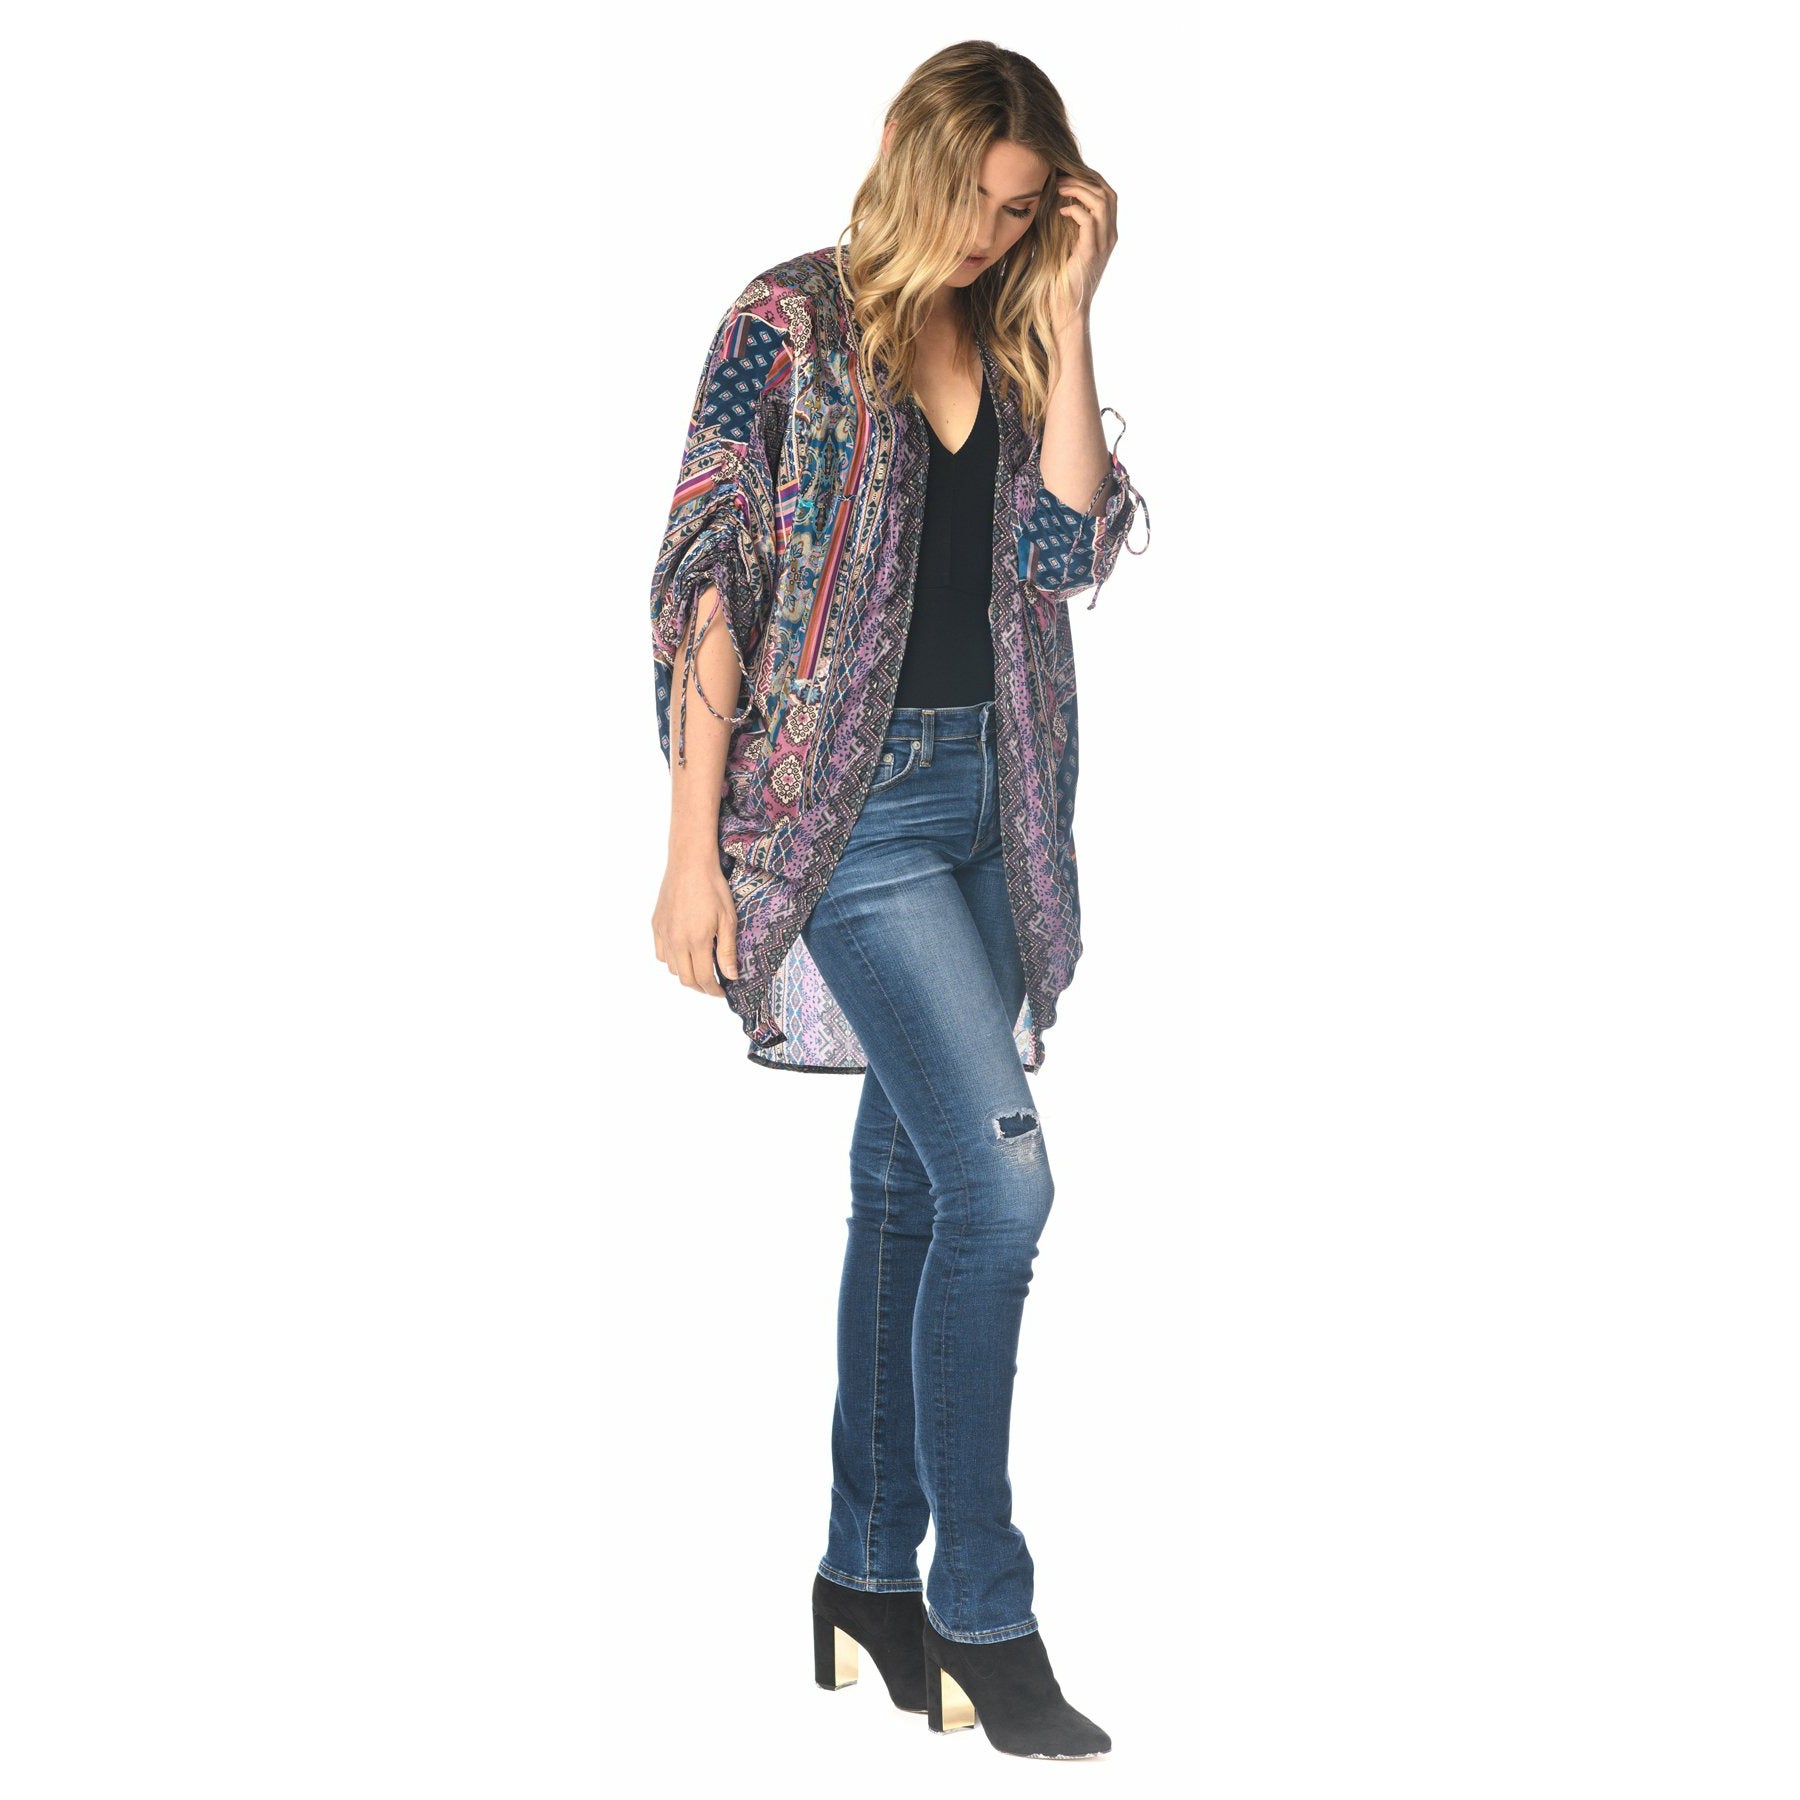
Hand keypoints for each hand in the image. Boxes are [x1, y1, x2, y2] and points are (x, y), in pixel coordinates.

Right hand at [652, 851, 739, 997]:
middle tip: (713, 985)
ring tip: (701, 968)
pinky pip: (661, 953)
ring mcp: (664, 933)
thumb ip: (727, 950)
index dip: (713, 990)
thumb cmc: (713, 887)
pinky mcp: (656, 924)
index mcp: (696, 940)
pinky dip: (672, 960)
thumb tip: (730, 976)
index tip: (721, 993)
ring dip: (686, 973)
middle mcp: (676, 940)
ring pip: (672, 968)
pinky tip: (684, 953)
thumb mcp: (728, 919)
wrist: (690, 863)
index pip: (703, 978)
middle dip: (701, 987)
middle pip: (686, 978)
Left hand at [1049, 172, 1118, 335]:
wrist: (1066, 309)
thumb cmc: (1062, 280)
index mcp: (1106, 233)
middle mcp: (1109, 236)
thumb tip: (1059, 202)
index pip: (1107, 194)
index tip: (1068, 174)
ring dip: (1079, 190)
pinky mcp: (1090, 252)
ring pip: (1101, 202)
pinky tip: (1060, 212)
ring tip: (1059, 189)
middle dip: (1084, 179)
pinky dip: (1074, 210)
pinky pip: (1088, 220)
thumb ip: (1070, 226)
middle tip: (1061, 178)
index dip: (1090, 179)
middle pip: (1108, 193)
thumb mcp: (1068, 246)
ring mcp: (1102, 244)